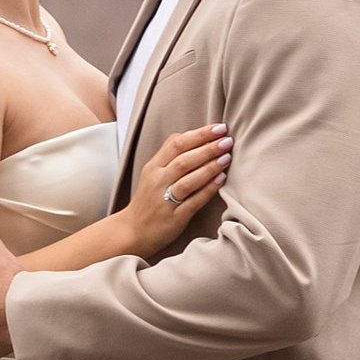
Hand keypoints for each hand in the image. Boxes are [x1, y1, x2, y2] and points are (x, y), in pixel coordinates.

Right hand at [125, 121, 230, 257]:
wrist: (132, 231)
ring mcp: (165, 199)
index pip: (176, 143)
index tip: (218, 128)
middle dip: (207, 147)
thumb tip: (196, 136)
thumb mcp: (153, 173)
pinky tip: (221, 180)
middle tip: (227, 139)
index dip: (199, 134)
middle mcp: (158, 180)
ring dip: (209, 166)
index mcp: (154, 167)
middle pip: (183, 158)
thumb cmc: (148, 200)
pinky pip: (194, 201)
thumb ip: (170, 156)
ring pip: (188, 178)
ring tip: (227, 156)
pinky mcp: (174, 217)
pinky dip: (208, 189)